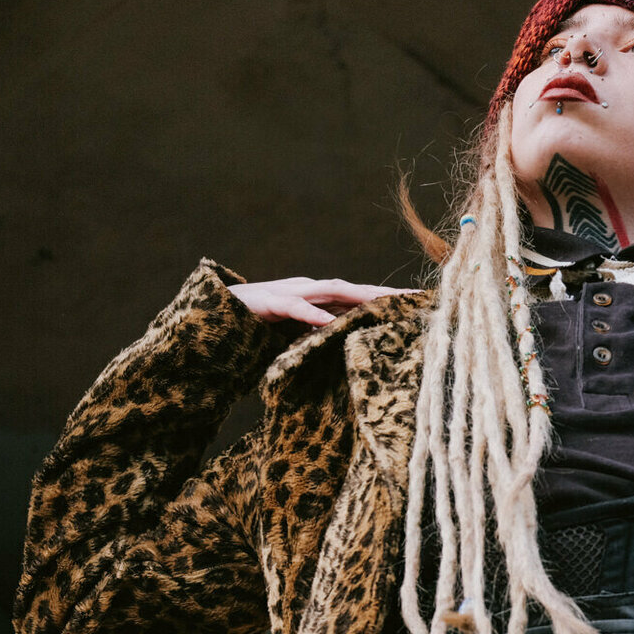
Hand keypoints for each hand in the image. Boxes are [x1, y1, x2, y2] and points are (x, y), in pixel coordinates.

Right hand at [228, 277, 419, 325]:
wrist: (217, 310)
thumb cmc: (260, 324)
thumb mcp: (298, 331)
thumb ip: (322, 333)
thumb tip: (349, 344)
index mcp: (318, 297)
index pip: (359, 297)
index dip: (387, 300)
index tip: (417, 305)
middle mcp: (310, 289)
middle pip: (354, 290)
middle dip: (384, 294)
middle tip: (413, 299)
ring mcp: (291, 292)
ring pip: (331, 291)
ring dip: (359, 296)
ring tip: (384, 302)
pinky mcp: (270, 303)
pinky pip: (296, 309)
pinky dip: (313, 315)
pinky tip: (329, 322)